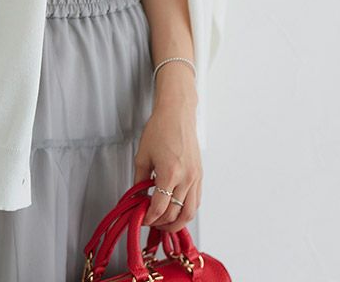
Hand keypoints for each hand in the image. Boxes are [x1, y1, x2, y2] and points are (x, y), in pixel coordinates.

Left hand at [132, 99, 202, 232]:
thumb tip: (138, 198)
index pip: (159, 208)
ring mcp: (196, 178)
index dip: (149, 218)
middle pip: (175, 214)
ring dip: (177, 223)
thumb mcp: (142, 155)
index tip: (142, 219)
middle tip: (151, 223)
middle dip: (161, 224)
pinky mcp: (200, 175)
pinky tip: (176, 210)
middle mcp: (186, 178)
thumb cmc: (160, 129)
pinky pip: (196, 201)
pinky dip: (186, 210)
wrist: (176, 114)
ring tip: (164, 223)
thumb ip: (139, 181)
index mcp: (170, 173)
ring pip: (190, 212)